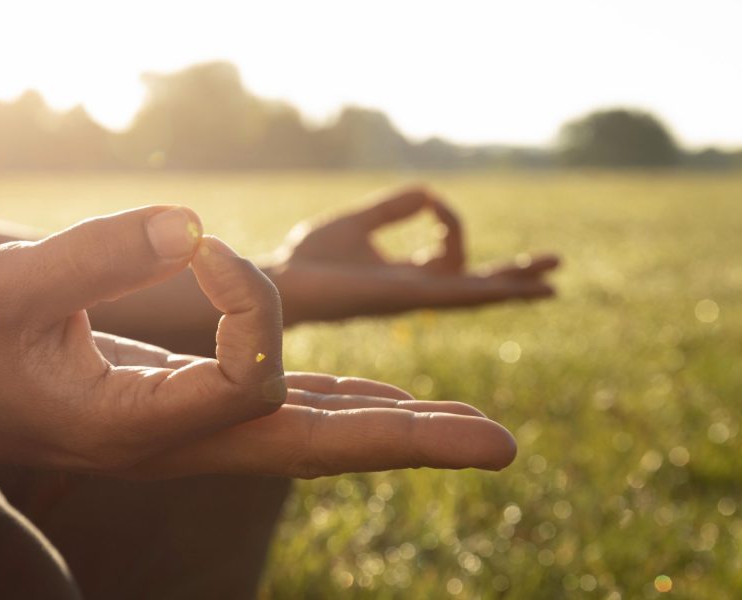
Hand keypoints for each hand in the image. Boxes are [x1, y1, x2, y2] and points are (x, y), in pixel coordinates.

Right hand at [0, 206, 514, 477]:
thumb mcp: (8, 285)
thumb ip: (101, 254)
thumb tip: (195, 226)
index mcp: (134, 430)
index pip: (249, 373)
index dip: (246, 294)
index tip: (191, 238)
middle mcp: (175, 447)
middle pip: (315, 447)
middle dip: (409, 441)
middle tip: (503, 448)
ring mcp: (186, 438)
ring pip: (306, 438)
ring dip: (392, 430)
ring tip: (472, 431)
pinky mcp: (184, 417)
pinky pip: (278, 418)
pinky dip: (340, 407)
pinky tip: (383, 402)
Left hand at [272, 187, 559, 322]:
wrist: (283, 280)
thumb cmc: (310, 257)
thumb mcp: (360, 222)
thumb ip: (395, 207)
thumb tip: (430, 194)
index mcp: (406, 276)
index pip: (450, 254)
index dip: (449, 219)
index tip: (431, 200)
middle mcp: (416, 292)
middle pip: (476, 285)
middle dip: (513, 275)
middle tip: (554, 268)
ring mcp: (416, 298)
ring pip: (477, 293)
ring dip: (514, 286)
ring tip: (552, 283)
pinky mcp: (408, 298)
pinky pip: (459, 294)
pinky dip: (491, 291)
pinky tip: (520, 290)